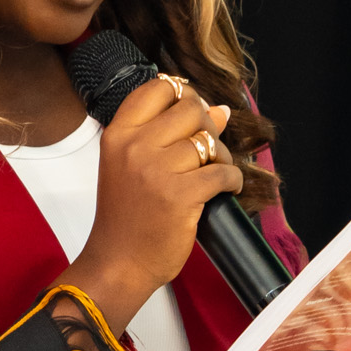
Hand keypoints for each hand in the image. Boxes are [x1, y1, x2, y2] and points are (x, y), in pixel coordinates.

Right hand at [55, 76, 243, 335]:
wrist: (119, 262)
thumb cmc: (125, 215)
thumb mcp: (133, 165)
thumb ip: (170, 134)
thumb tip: (221, 110)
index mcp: (118, 134)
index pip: (158, 87)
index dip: (183, 94)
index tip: (192, 112)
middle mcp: (135, 146)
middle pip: (190, 108)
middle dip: (207, 125)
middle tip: (205, 148)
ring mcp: (157, 170)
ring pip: (209, 141)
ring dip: (221, 155)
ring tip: (213, 172)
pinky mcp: (181, 195)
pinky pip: (223, 171)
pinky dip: (231, 179)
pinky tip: (224, 188)